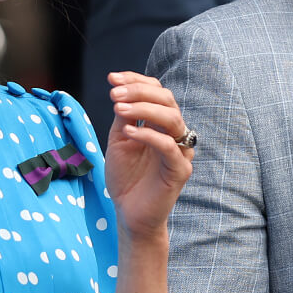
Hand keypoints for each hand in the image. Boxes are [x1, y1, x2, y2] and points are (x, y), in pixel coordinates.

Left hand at [103, 72, 192, 241]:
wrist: (129, 213)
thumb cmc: (125, 177)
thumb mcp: (119, 140)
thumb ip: (124, 117)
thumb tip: (121, 91)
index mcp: (161, 123)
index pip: (156, 91)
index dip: (136, 80)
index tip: (112, 78)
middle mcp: (175, 133)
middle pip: (166, 100)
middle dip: (139, 92)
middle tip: (114, 93)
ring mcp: (180, 151)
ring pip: (172, 118)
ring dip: (143, 108)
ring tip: (118, 108)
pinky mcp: (180, 170)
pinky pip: (169, 146)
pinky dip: (148, 135)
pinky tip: (129, 131)